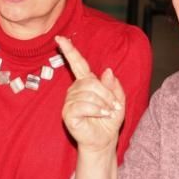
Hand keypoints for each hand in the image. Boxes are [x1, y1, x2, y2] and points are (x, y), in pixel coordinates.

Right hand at [56, 35, 125, 154]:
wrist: (104, 140)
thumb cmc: (109, 120)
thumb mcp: (119, 100)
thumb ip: (114, 85)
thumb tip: (107, 71)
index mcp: (87, 82)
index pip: (78, 63)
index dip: (69, 51)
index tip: (60, 38)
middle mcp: (75, 89)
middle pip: (91, 81)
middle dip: (106, 94)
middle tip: (113, 107)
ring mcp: (69, 101)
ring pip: (88, 93)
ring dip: (102, 104)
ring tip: (106, 113)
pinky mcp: (67, 113)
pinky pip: (82, 105)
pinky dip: (95, 110)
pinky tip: (99, 116)